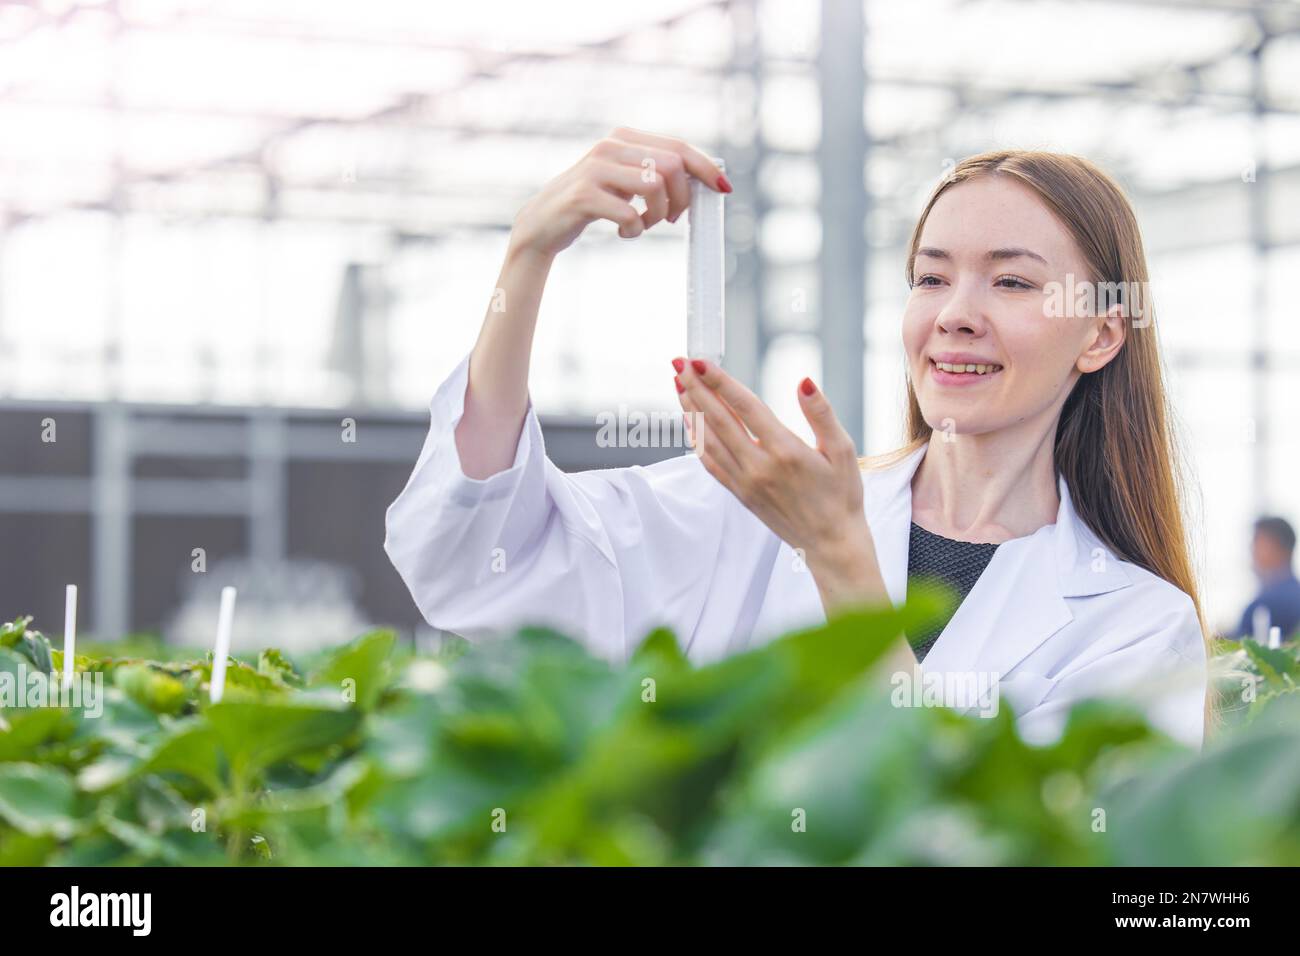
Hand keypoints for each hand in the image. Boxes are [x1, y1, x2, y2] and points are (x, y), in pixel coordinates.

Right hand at [509, 127, 729, 259]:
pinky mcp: (584, 196)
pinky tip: (624, 232)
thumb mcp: (623, 181)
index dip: (706, 168)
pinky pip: (629, 213)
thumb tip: (704, 181)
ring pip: (655, 186)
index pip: (678, 146)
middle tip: (671, 218)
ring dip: (657, 214)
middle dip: (682, 198)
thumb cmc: (592, 203)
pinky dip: (634, 229)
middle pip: (672, 166)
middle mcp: (610, 146)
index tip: (723, 189)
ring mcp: (596, 168)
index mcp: (624, 137)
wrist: (542, 223)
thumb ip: (655, 173)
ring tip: (642, 224)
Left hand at [672, 357, 875, 573]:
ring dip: (691, 410)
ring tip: (678, 384)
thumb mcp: (843, 450)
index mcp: (785, 451)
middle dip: (696, 388)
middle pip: (719, 419)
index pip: (745, 406)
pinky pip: (710, 463)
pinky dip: (696, 440)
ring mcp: (745, 482)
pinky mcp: (740, 494)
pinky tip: (689, 422)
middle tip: (678, 362)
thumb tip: (804, 382)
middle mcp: (759, 466)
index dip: (720, 381)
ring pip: (709, 439)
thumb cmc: (842, 495)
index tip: (700, 361)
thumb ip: (821, 414)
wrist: (831, 543)